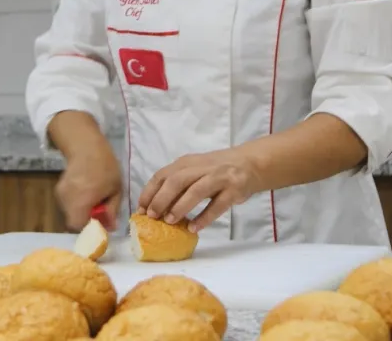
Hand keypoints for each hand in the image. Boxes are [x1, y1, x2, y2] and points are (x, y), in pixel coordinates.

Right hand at [55, 144, 122, 231]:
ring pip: (69, 213)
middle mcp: (67, 200)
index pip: (77, 226)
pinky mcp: (58, 190)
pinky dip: (76, 203)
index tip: (99, 222)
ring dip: (81, 211)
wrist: (86, 147)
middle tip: (98, 210)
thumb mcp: (115, 189)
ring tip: (92, 198)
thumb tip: (111, 227)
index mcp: (81, 201)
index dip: (88, 228)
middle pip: (72, 221)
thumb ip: (112, 210)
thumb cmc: (105, 167)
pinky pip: (67, 204)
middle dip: (86, 220)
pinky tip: (84, 191)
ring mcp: (60, 195)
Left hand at [137, 148, 262, 232]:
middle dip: (161, 199)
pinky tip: (194, 228)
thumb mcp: (195, 170)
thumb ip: (178, 183)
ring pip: (196, 191)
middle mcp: (202, 167)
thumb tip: (154, 207)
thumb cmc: (217, 170)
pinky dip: (204, 218)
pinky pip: (217, 205)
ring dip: (180, 207)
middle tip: (152, 217)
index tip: (140, 209)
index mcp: (187, 163)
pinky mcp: (234, 190)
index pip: (163, 175)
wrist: (251, 163)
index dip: (149, 192)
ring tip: (170, 222)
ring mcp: (219, 178)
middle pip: (176, 181)